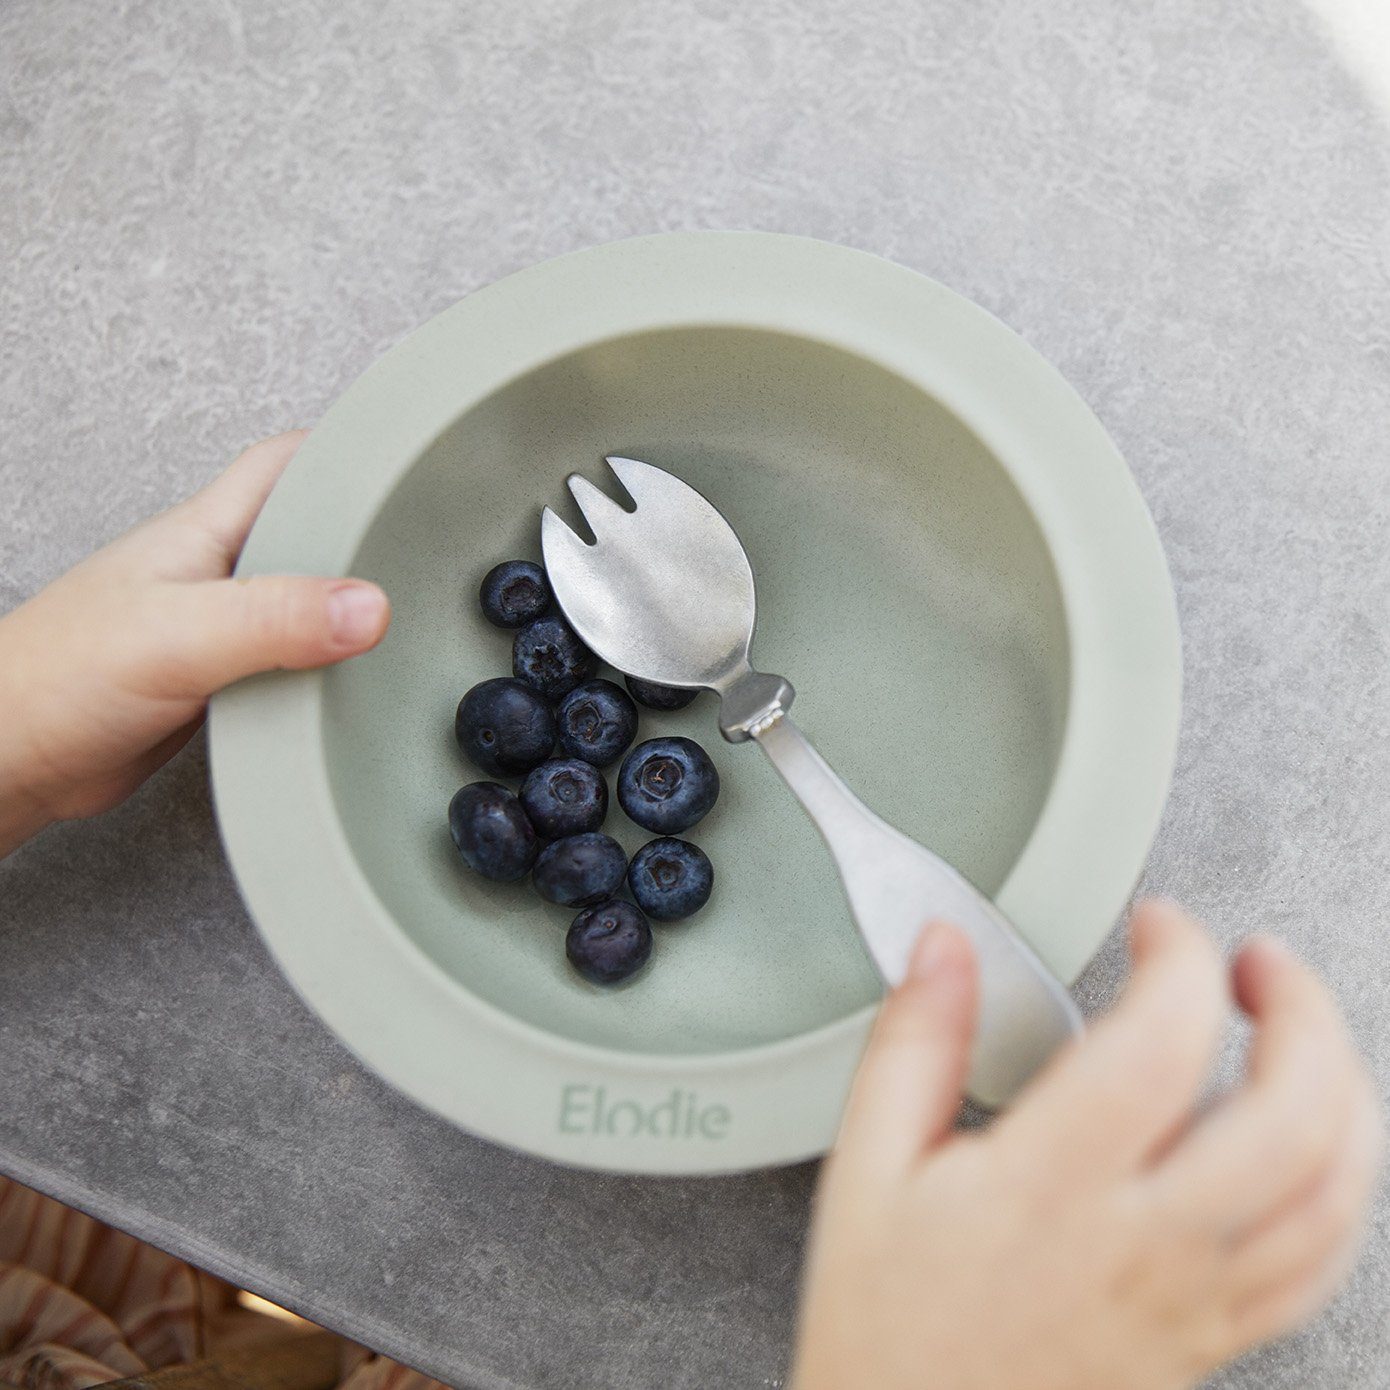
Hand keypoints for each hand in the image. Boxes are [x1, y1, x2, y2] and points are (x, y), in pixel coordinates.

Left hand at [0, 432, 389, 855]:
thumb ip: (276, 618)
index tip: (403, 456)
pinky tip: (339, 685)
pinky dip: (320, 667)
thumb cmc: (56, 680)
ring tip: (398, 617)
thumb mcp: (179, 636)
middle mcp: (214, 572)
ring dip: (342, 610)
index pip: (285, 461)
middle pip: (305, 530)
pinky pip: (286, 657)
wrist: (13, 760)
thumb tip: (367, 607)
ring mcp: (215, 626)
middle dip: (361, 533)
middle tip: (419, 546)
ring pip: (299, 599)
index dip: (344, 448)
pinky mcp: (217, 680)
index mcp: (203, 532)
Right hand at [791, 901, 1382, 1389]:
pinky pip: (1324, 1262)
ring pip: (1334, 1189)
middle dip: (1302, 1010)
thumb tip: (946, 946)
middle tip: (1256, 963)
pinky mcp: (1215, 1338)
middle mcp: (1142, 1243)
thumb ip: (914, 1041)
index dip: (1179, 957)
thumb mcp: (867, 1165)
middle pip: (1294, 1114)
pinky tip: (1310, 1143)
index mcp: (1050, 1187)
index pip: (1161, 1046)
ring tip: (1296, 1033)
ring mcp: (1194, 1299)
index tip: (1158, 925)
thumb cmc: (885, 1320)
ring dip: (1341, 1088)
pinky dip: (1343, 1181)